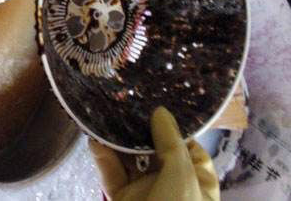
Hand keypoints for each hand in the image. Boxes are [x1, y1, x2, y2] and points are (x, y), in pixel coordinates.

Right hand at [89, 107, 219, 200]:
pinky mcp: (122, 198)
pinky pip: (112, 172)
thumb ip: (170, 142)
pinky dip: (102, 155)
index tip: (154, 103)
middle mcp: (172, 182)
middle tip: (124, 100)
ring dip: (117, 138)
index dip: (171, 124)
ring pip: (129, 158)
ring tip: (105, 111)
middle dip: (139, 127)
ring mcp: (146, 190)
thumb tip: (161, 111)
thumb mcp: (183, 175)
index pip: (186, 144)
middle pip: (154, 148)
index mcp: (197, 179)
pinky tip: (94, 137)